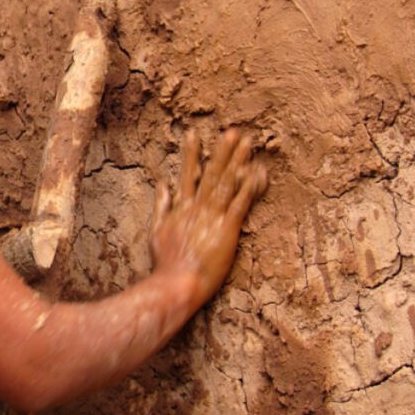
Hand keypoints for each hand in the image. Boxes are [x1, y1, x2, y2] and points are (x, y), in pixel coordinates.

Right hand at [151, 129, 267, 307]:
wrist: (177, 282)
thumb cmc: (166, 262)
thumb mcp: (157, 231)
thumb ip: (161, 205)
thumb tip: (161, 184)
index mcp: (181, 208)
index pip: (187, 175)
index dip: (191, 154)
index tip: (194, 134)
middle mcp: (197, 207)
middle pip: (210, 174)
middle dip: (220, 152)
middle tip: (231, 131)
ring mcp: (212, 217)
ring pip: (226, 184)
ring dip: (237, 162)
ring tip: (247, 143)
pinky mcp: (227, 230)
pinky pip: (240, 204)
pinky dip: (248, 187)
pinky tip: (257, 173)